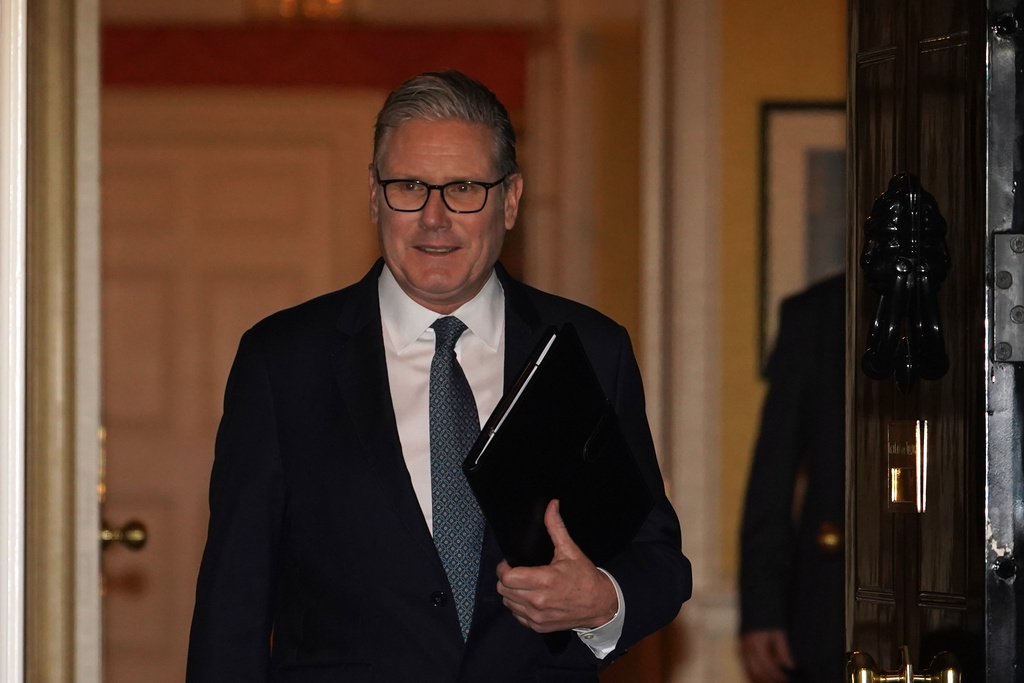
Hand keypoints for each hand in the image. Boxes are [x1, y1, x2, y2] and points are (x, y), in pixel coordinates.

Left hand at [495, 499, 617, 632]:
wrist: (600, 604)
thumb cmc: (585, 577)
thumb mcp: (570, 550)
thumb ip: (556, 527)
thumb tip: (551, 505)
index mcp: (545, 580)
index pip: (507, 577)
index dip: (503, 568)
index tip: (508, 563)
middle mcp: (538, 601)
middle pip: (503, 590)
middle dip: (505, 579)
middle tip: (514, 571)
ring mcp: (538, 616)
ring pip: (508, 603)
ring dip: (510, 593)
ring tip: (521, 584)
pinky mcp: (539, 626)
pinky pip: (517, 616)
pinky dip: (518, 606)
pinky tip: (528, 598)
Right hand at [740, 629, 795, 682]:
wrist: (756, 614)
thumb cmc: (768, 624)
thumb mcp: (778, 634)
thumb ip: (783, 651)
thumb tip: (791, 666)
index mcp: (756, 645)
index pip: (768, 666)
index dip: (778, 675)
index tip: (787, 678)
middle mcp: (746, 650)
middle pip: (758, 672)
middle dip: (770, 679)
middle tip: (782, 681)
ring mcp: (741, 653)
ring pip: (751, 673)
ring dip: (762, 680)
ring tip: (774, 681)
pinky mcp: (740, 654)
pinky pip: (747, 670)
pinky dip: (755, 677)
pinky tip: (765, 679)